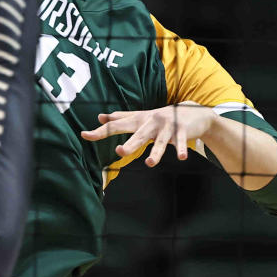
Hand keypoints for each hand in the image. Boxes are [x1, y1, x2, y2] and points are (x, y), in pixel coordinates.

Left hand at [80, 103, 219, 166]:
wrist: (192, 112)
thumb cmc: (161, 117)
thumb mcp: (140, 117)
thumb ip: (121, 118)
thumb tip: (100, 117)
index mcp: (139, 120)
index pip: (117, 126)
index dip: (101, 131)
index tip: (85, 135)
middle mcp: (151, 122)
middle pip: (138, 135)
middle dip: (130, 144)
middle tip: (120, 152)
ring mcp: (167, 127)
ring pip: (159, 142)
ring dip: (155, 153)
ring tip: (150, 164)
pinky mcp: (182, 131)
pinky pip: (181, 142)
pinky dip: (181, 149)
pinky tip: (181, 157)